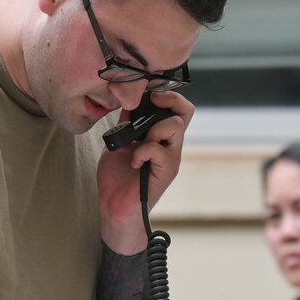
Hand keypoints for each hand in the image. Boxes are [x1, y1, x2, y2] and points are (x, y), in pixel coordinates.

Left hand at [97, 89, 193, 253]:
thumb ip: (126, 123)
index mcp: (160, 136)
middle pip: (185, 112)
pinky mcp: (166, 172)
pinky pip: (160, 150)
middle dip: (169, 100)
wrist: (114, 209)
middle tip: (151, 103)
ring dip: (153, 128)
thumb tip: (126, 99)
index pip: (176, 107)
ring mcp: (170, 158)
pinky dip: (143, 151)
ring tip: (137, 142)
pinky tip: (133, 161)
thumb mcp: (119, 142)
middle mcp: (170, 146)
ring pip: (175, 126)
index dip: (166, 93)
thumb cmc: (117, 179)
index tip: (147, 90)